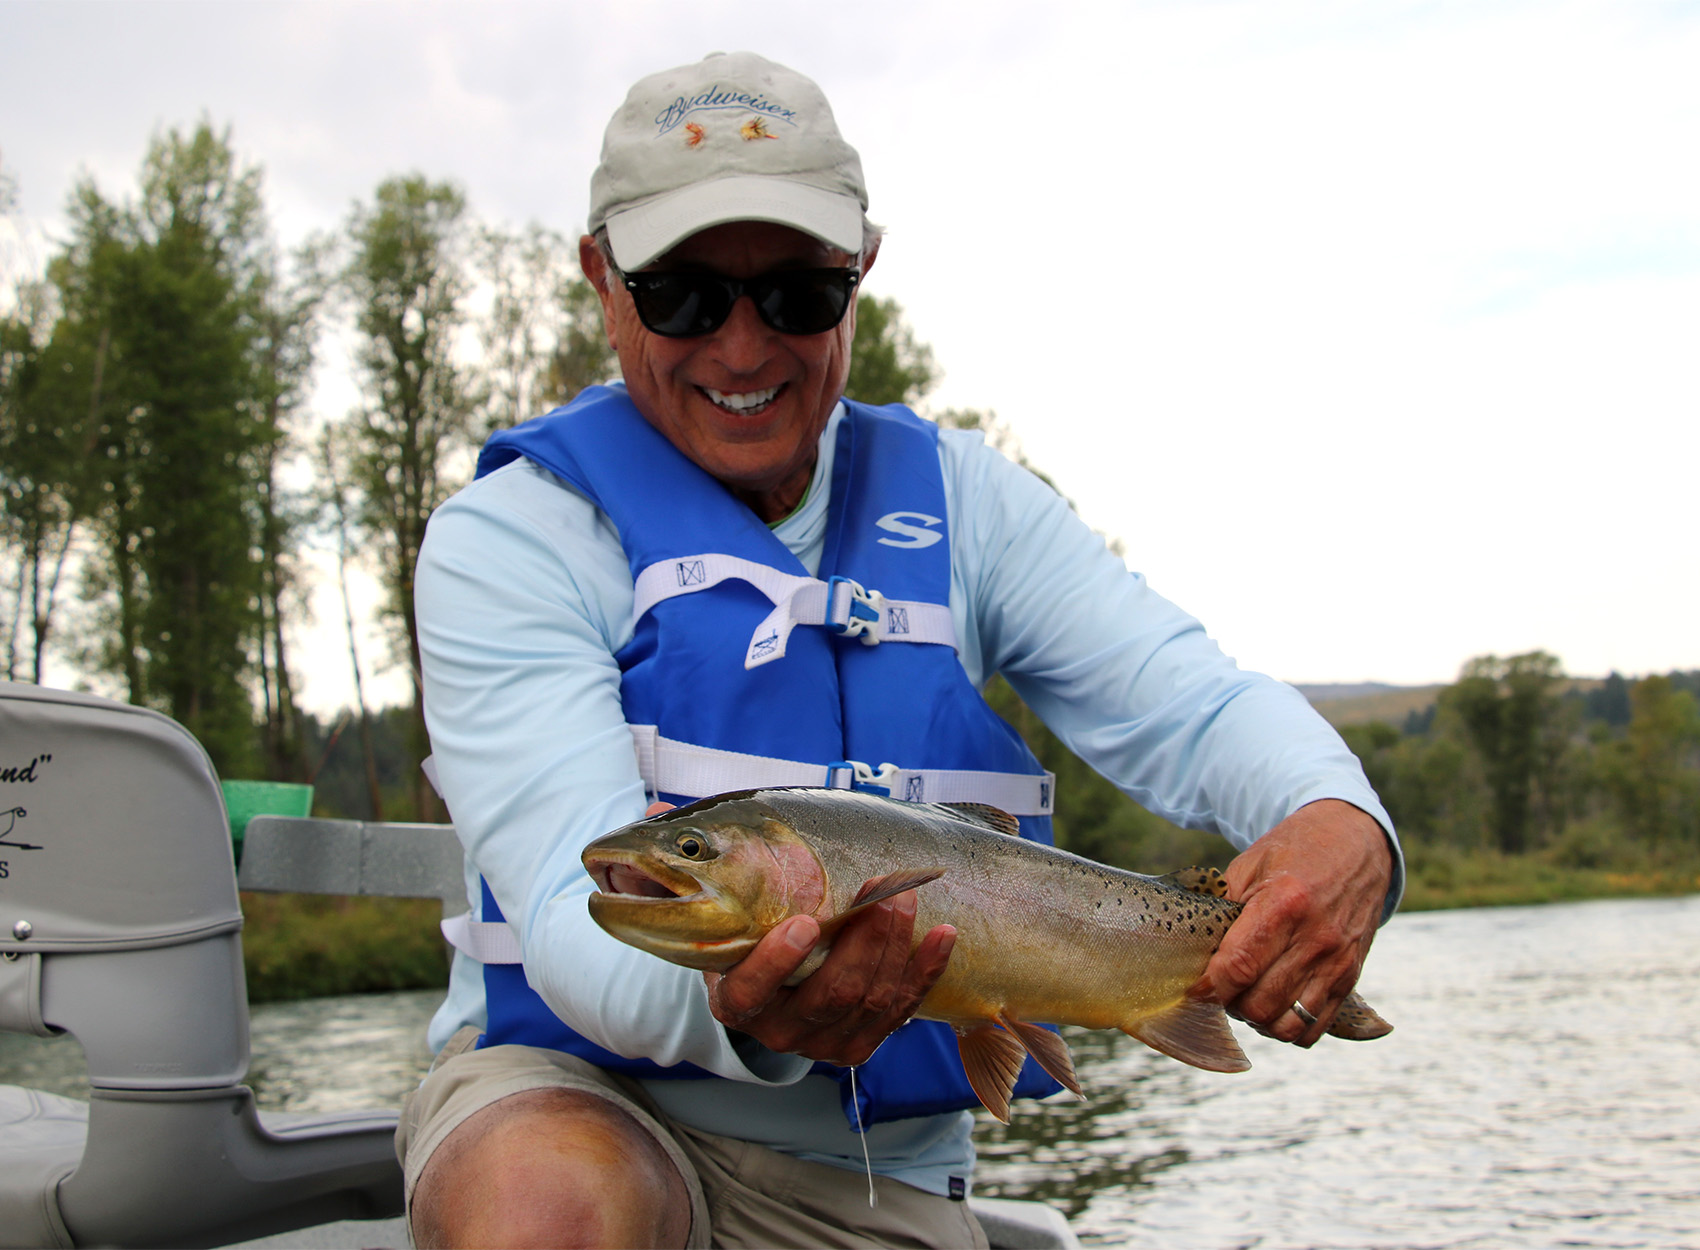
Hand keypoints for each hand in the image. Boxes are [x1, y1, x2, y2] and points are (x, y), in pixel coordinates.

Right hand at [703, 891, 956, 1066]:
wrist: (771, 995)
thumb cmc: (747, 940)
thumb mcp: (723, 915)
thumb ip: (701, 868)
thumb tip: (662, 808)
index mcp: (735, 1004)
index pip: (751, 992)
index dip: (778, 962)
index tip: (804, 923)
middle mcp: (780, 1033)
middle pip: (831, 993)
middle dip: (864, 938)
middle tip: (880, 889)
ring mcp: (825, 1044)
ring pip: (872, 1000)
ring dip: (896, 943)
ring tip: (905, 895)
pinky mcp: (862, 1046)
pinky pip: (902, 1010)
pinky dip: (926, 970)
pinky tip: (942, 935)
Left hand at [1194, 799, 1390, 1046]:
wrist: (1356, 843)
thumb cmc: (1295, 851)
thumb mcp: (1250, 864)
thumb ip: (1224, 907)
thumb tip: (1193, 949)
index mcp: (1284, 904)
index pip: (1239, 966)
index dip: (1209, 988)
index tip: (1193, 991)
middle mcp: (1315, 939)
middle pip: (1261, 1004)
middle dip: (1231, 1004)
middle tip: (1222, 988)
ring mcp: (1337, 962)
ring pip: (1288, 1025)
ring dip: (1259, 1021)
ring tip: (1247, 998)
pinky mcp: (1351, 976)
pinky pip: (1316, 1026)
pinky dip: (1289, 1028)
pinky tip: (1275, 1006)